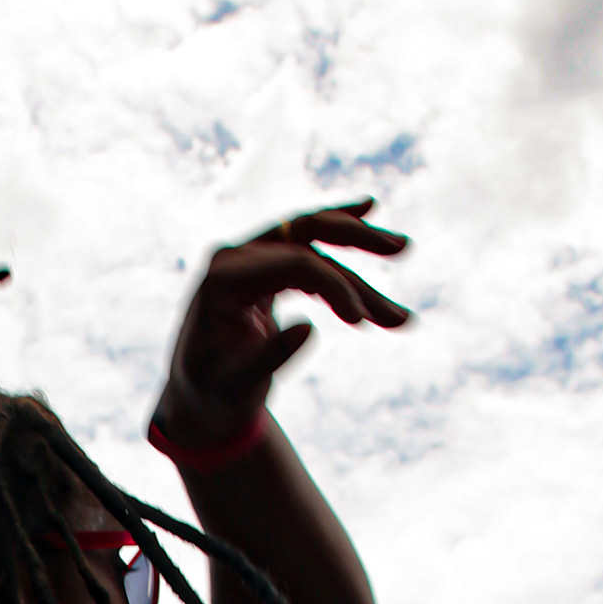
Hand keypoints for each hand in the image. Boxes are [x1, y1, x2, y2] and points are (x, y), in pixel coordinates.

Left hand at [153, 202, 409, 452]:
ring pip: (313, 239)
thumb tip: (309, 327)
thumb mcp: (236, 388)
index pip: (291, 264)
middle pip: (304, 235)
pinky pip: (306, 243)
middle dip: (357, 242)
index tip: (364, 320)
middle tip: (404, 248)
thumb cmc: (214, 394)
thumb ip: (268, 359)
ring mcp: (247, 257)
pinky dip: (339, 236)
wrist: (197, 395)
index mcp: (221, 280)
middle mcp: (233, 258)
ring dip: (360, 247)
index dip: (335, 286)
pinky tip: (370, 208)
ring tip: (405, 250)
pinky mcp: (263, 265)